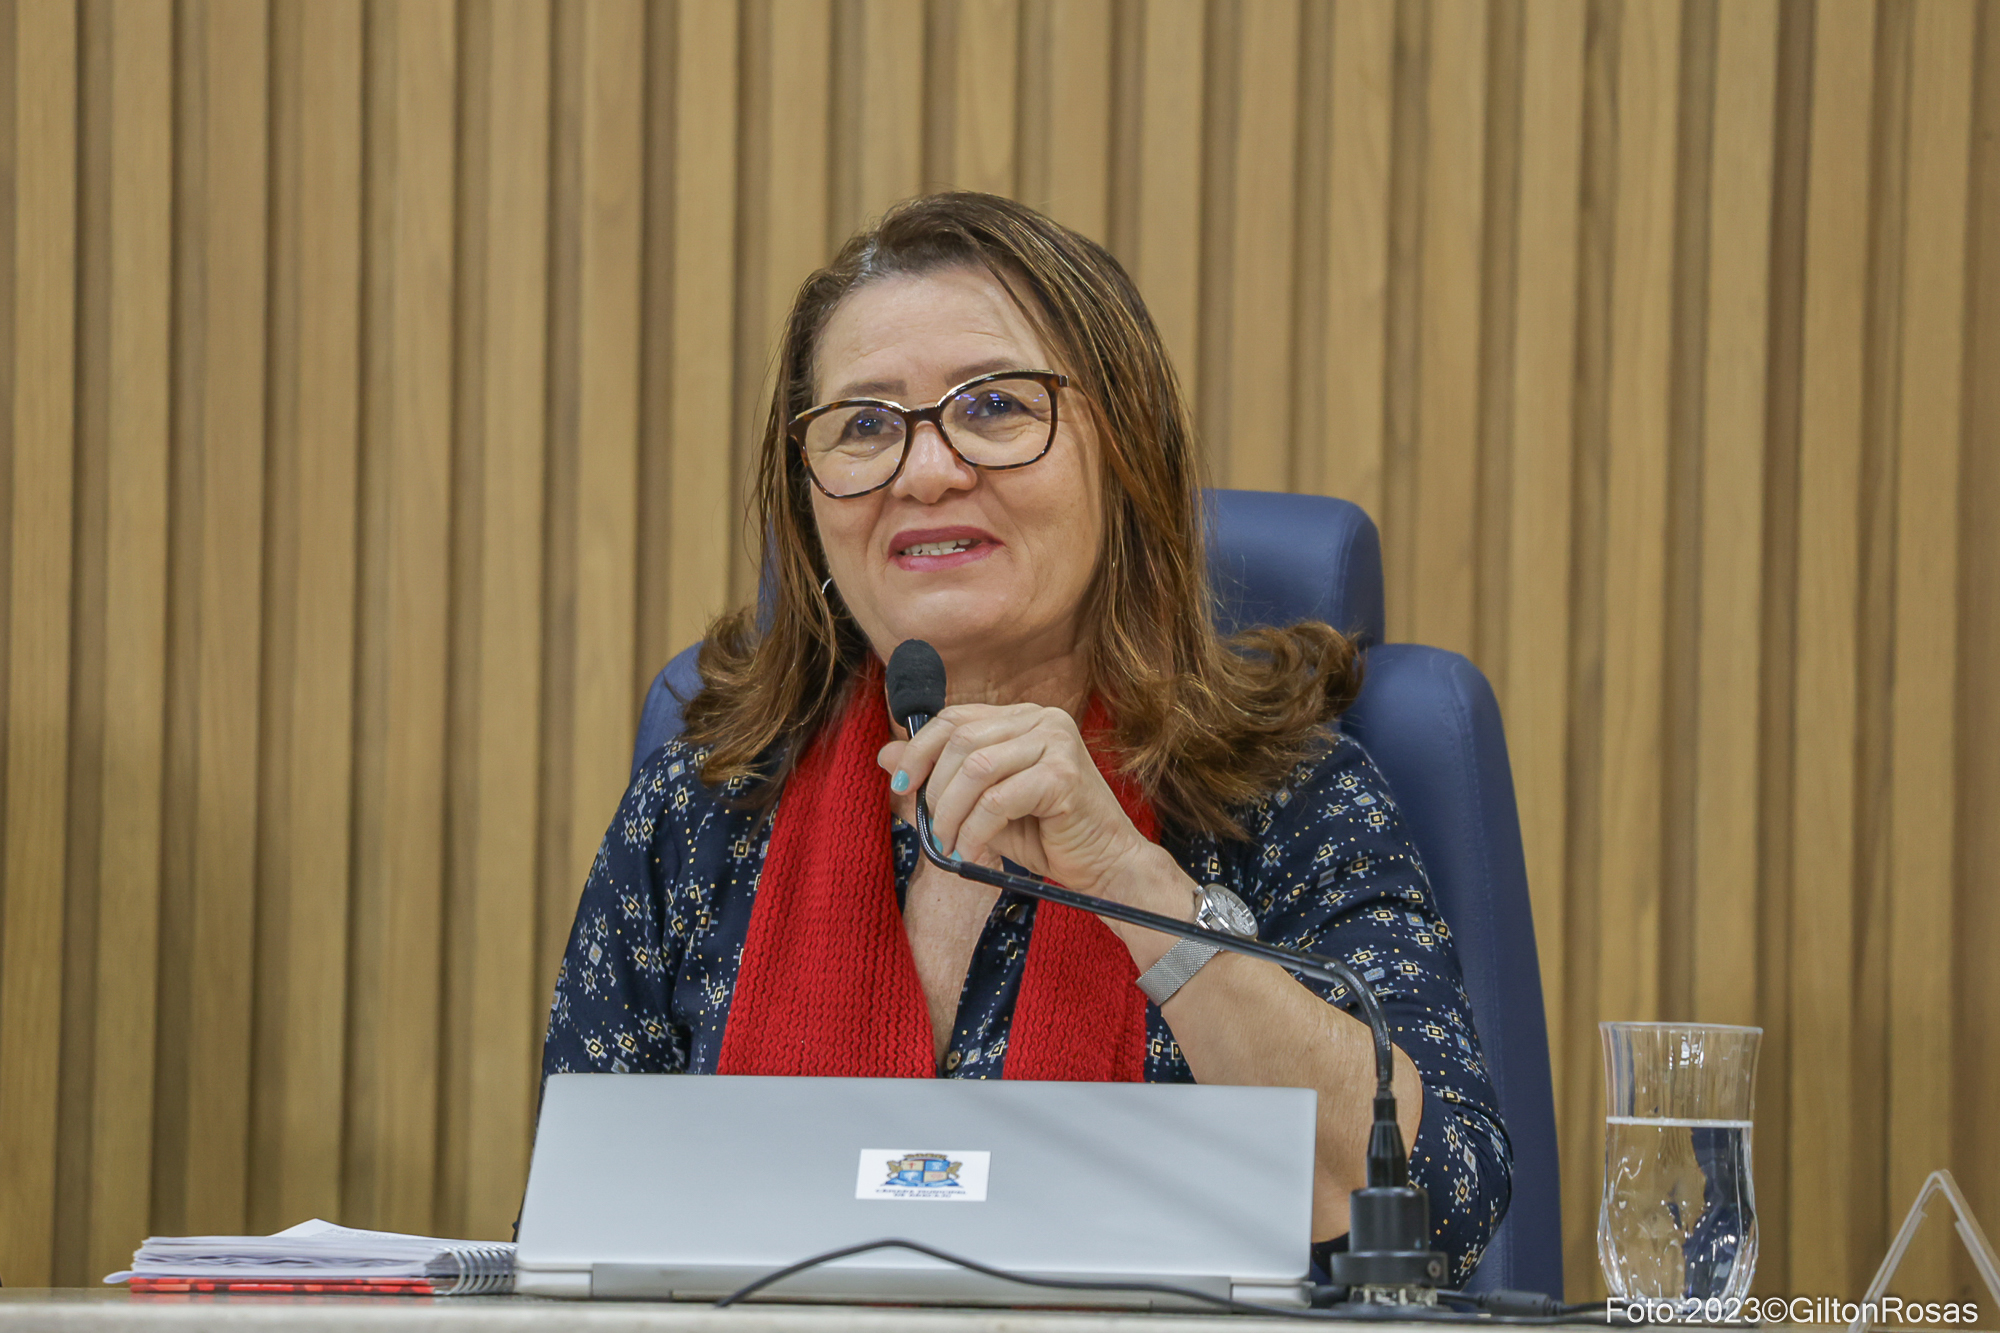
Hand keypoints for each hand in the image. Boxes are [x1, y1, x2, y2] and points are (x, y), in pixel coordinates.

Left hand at [878, 703, 1152, 900]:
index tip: (902, 785)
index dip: (920, 749)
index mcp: (1023, 717)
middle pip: (962, 740)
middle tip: (930, 828)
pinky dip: (975, 830)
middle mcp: (1043, 719)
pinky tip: (972, 852)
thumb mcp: (982, 805)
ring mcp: (1057, 742)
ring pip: (977, 768)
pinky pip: (998, 799)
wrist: (1106, 864)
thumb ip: (940, 779)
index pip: (955, 718)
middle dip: (934, 789)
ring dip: (951, 812)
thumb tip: (885, 756)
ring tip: (947, 844)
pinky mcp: (1064, 775)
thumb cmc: (1046, 834)